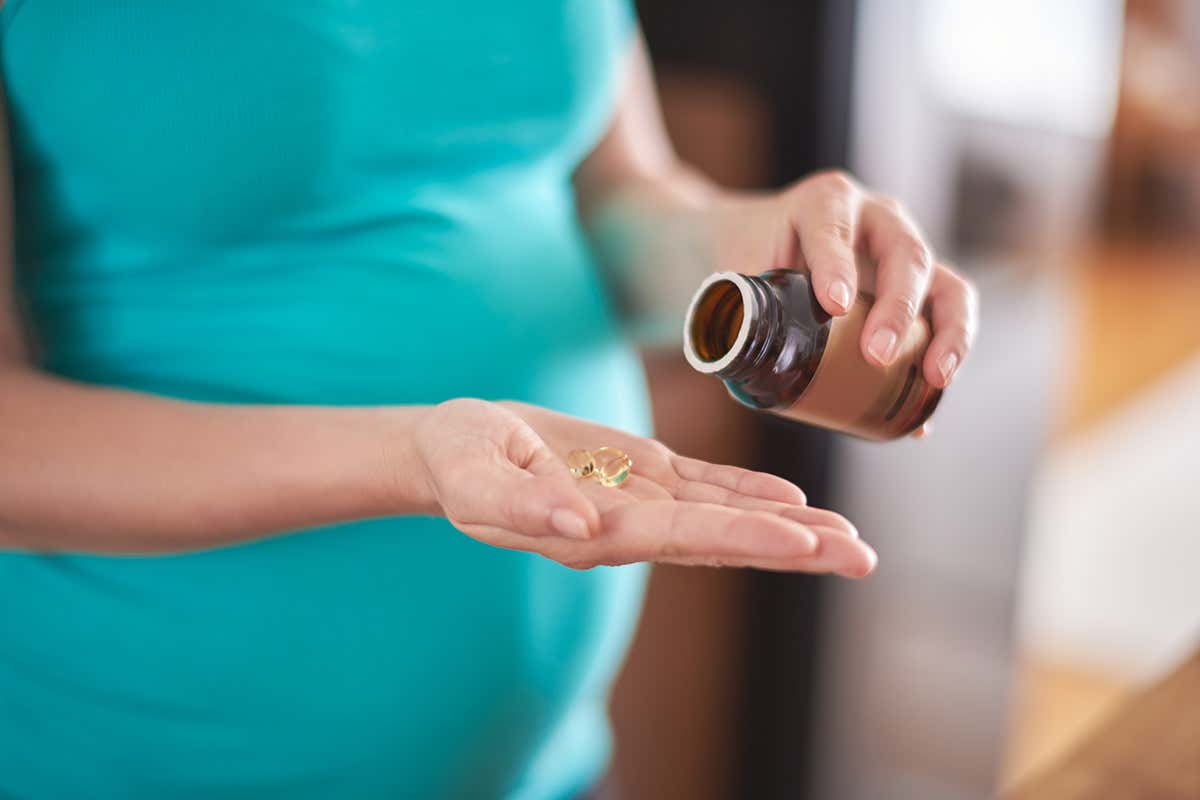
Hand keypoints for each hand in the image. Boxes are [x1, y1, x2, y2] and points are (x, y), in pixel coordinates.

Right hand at [413, 398, 875, 576]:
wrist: (455, 447)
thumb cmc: (457, 460)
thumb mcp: (475, 476)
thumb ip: (524, 506)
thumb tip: (582, 528)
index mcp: (594, 532)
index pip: (682, 537)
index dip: (743, 537)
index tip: (803, 542)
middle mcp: (630, 526)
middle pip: (724, 538)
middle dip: (794, 548)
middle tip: (862, 558)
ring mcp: (640, 500)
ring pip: (727, 517)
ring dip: (790, 528)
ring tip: (851, 539)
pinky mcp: (640, 472)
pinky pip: (706, 486)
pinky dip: (752, 494)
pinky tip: (796, 502)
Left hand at [710, 171, 978, 395]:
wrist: (761, 241)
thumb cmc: (751, 252)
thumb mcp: (737, 267)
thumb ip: (736, 305)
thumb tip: (739, 364)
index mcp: (825, 202)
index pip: (834, 227)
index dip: (836, 265)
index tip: (834, 305)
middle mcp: (877, 219)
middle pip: (905, 254)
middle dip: (897, 308)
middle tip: (878, 355)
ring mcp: (905, 252)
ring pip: (945, 283)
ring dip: (947, 332)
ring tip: (936, 377)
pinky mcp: (921, 288)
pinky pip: (948, 315)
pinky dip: (946, 354)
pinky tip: (930, 401)